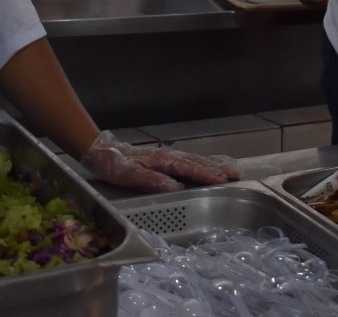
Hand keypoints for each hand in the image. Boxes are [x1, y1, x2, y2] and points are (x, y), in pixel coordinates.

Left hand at [81, 131, 239, 192]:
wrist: (103, 152)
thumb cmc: (114, 165)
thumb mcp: (129, 175)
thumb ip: (152, 180)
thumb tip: (174, 186)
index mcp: (162, 160)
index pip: (189, 168)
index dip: (206, 174)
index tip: (222, 180)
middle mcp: (168, 156)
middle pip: (197, 162)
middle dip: (217, 168)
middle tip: (235, 175)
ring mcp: (167, 156)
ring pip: (195, 160)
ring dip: (212, 165)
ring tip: (227, 171)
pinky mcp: (164, 159)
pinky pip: (188, 161)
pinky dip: (201, 164)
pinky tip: (205, 167)